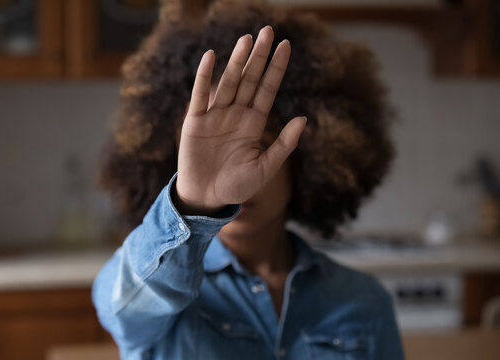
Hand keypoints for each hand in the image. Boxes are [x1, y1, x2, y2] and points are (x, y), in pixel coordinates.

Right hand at [175, 25, 305, 215]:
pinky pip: (200, 95)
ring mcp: (215, 116)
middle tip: (268, 31)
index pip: (268, 89)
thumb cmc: (237, 186)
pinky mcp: (195, 122)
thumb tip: (304, 118)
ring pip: (228, 83)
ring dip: (237, 61)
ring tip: (247, 39)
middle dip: (259, 57)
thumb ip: (284, 144)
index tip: (286, 45)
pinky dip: (204, 77)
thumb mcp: (266, 168)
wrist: (207, 199)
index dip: (276, 68)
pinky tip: (211, 57)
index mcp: (254, 123)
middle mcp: (236, 114)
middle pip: (250, 80)